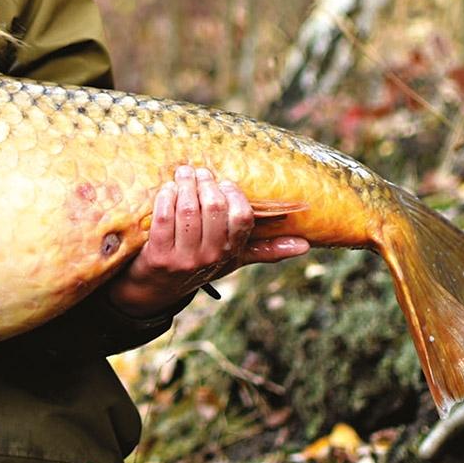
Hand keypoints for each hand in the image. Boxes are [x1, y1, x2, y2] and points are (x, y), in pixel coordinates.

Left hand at [106, 165, 309, 316]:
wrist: (157, 290)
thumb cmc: (200, 264)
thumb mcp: (233, 259)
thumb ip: (267, 250)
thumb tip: (306, 246)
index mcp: (232, 252)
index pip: (242, 217)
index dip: (232, 194)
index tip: (223, 183)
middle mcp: (211, 257)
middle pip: (214, 207)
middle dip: (206, 183)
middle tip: (199, 172)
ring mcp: (184, 259)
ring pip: (188, 209)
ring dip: (184, 185)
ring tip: (183, 174)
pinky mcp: (159, 257)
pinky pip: (164, 218)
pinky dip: (165, 198)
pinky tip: (167, 189)